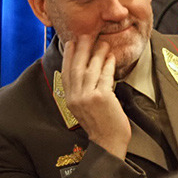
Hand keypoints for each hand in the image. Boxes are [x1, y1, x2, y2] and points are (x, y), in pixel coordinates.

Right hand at [60, 33, 131, 157]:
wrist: (108, 142)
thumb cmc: (101, 124)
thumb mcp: (85, 107)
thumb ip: (83, 92)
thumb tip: (86, 73)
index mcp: (70, 99)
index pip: (67, 73)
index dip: (69, 56)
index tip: (72, 42)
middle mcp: (76, 97)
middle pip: (76, 68)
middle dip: (81, 49)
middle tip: (86, 35)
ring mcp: (87, 97)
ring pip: (90, 70)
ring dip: (97, 54)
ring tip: (102, 42)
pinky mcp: (101, 98)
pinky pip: (105, 77)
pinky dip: (108, 65)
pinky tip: (111, 57)